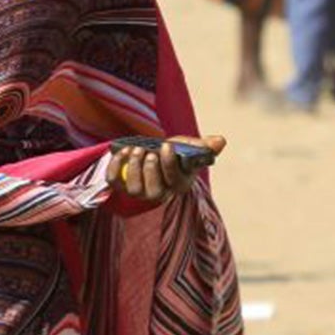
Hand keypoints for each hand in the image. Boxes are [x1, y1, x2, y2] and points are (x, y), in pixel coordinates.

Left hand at [107, 135, 225, 203]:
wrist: (154, 154)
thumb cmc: (177, 153)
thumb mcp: (191, 148)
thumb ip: (205, 146)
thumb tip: (220, 141)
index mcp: (179, 185)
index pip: (174, 181)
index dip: (169, 164)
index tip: (166, 146)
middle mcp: (159, 194)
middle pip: (153, 191)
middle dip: (149, 169)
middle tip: (147, 151)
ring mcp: (139, 192)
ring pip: (134, 189)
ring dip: (133, 167)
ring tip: (135, 149)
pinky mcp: (121, 185)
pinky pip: (114, 181)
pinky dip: (115, 166)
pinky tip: (122, 151)